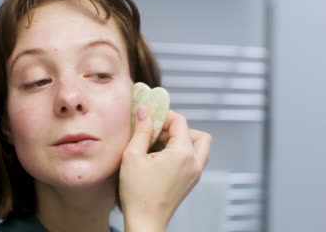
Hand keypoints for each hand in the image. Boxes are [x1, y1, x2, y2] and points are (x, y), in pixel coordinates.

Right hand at [119, 107, 211, 231]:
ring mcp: (195, 173)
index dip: (164, 116)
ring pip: (199, 145)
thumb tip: (144, 111)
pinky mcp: (191, 181)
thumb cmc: (138, 193)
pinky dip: (181, 152)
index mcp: (182, 153)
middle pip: (195, 132)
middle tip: (156, 133)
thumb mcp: (132, 156)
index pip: (180, 122)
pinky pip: (194, 158)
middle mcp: (194, 162)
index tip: (149, 119)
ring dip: (182, 140)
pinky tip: (160, 158)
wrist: (145, 221)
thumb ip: (141, 130)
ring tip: (159, 146)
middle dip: (176, 128)